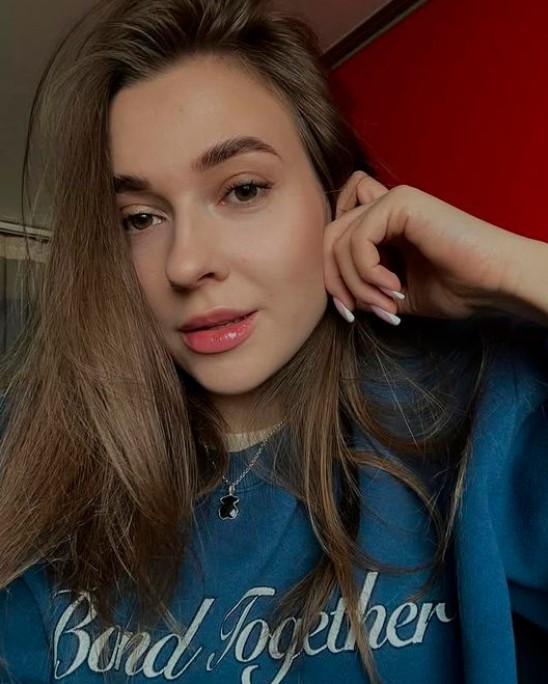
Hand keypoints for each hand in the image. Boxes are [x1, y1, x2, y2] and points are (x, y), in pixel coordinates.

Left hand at [324, 171, 547, 324]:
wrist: (497, 283)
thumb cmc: (457, 289)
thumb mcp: (395, 295)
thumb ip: (364, 288)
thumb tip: (336, 295)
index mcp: (383, 225)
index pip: (334, 239)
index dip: (332, 276)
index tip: (350, 311)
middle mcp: (385, 207)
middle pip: (328, 237)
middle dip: (334, 281)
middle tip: (356, 312)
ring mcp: (392, 200)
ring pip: (339, 239)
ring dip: (356, 283)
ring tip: (386, 304)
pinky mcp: (402, 201)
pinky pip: (358, 238)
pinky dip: (367, 270)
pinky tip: (395, 287)